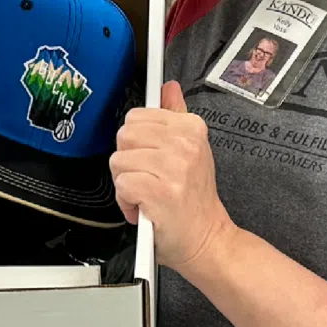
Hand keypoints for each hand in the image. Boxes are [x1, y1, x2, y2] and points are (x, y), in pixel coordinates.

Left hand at [111, 81, 236, 282]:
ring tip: (146, 196)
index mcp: (191, 128)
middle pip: (124, 136)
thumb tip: (168, 87)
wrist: (207, 238)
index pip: (136, 117)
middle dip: (127, 161)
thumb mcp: (192, 150)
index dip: (136, 143)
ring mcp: (174, 167)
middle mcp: (185, 143)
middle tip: (146, 179)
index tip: (152, 159)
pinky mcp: (161, 192)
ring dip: (125, 184)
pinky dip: (126, 202)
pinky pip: (122, 185)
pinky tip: (143, 208)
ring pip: (119, 161)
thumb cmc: (194, 199)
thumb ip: (176, 116)